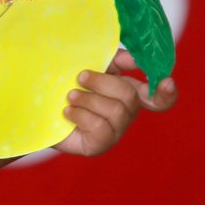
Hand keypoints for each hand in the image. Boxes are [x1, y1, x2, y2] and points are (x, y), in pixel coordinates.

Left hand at [53, 49, 176, 156]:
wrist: (38, 106)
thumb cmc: (65, 82)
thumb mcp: (90, 64)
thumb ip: (113, 60)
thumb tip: (134, 59)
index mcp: (128, 92)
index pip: (159, 98)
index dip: (167, 92)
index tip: (166, 81)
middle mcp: (126, 113)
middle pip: (129, 96)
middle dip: (103, 83)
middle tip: (80, 77)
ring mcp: (115, 131)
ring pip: (115, 111)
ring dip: (88, 99)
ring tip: (69, 96)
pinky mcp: (100, 144)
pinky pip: (100, 128)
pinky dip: (80, 115)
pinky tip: (67, 112)